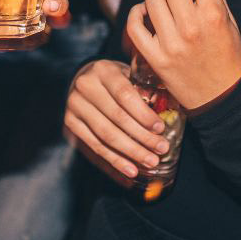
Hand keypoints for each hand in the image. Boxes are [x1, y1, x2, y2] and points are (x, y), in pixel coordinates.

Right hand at [64, 59, 168, 182]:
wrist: (82, 80)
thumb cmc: (113, 79)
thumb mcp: (127, 74)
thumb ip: (143, 88)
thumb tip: (170, 110)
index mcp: (103, 70)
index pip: (124, 94)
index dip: (143, 114)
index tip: (160, 128)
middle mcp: (85, 86)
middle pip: (116, 117)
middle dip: (141, 137)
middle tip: (161, 149)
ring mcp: (75, 106)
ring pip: (105, 135)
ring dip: (131, 152)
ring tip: (150, 161)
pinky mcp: (70, 123)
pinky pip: (95, 146)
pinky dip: (115, 160)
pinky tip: (131, 169)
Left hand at [124, 0, 240, 109]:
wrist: (223, 98)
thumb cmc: (229, 57)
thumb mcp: (230, 22)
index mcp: (214, 13)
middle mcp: (191, 26)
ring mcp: (170, 42)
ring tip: (166, 0)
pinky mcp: (154, 57)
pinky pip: (134, 24)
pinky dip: (137, 13)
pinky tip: (146, 12)